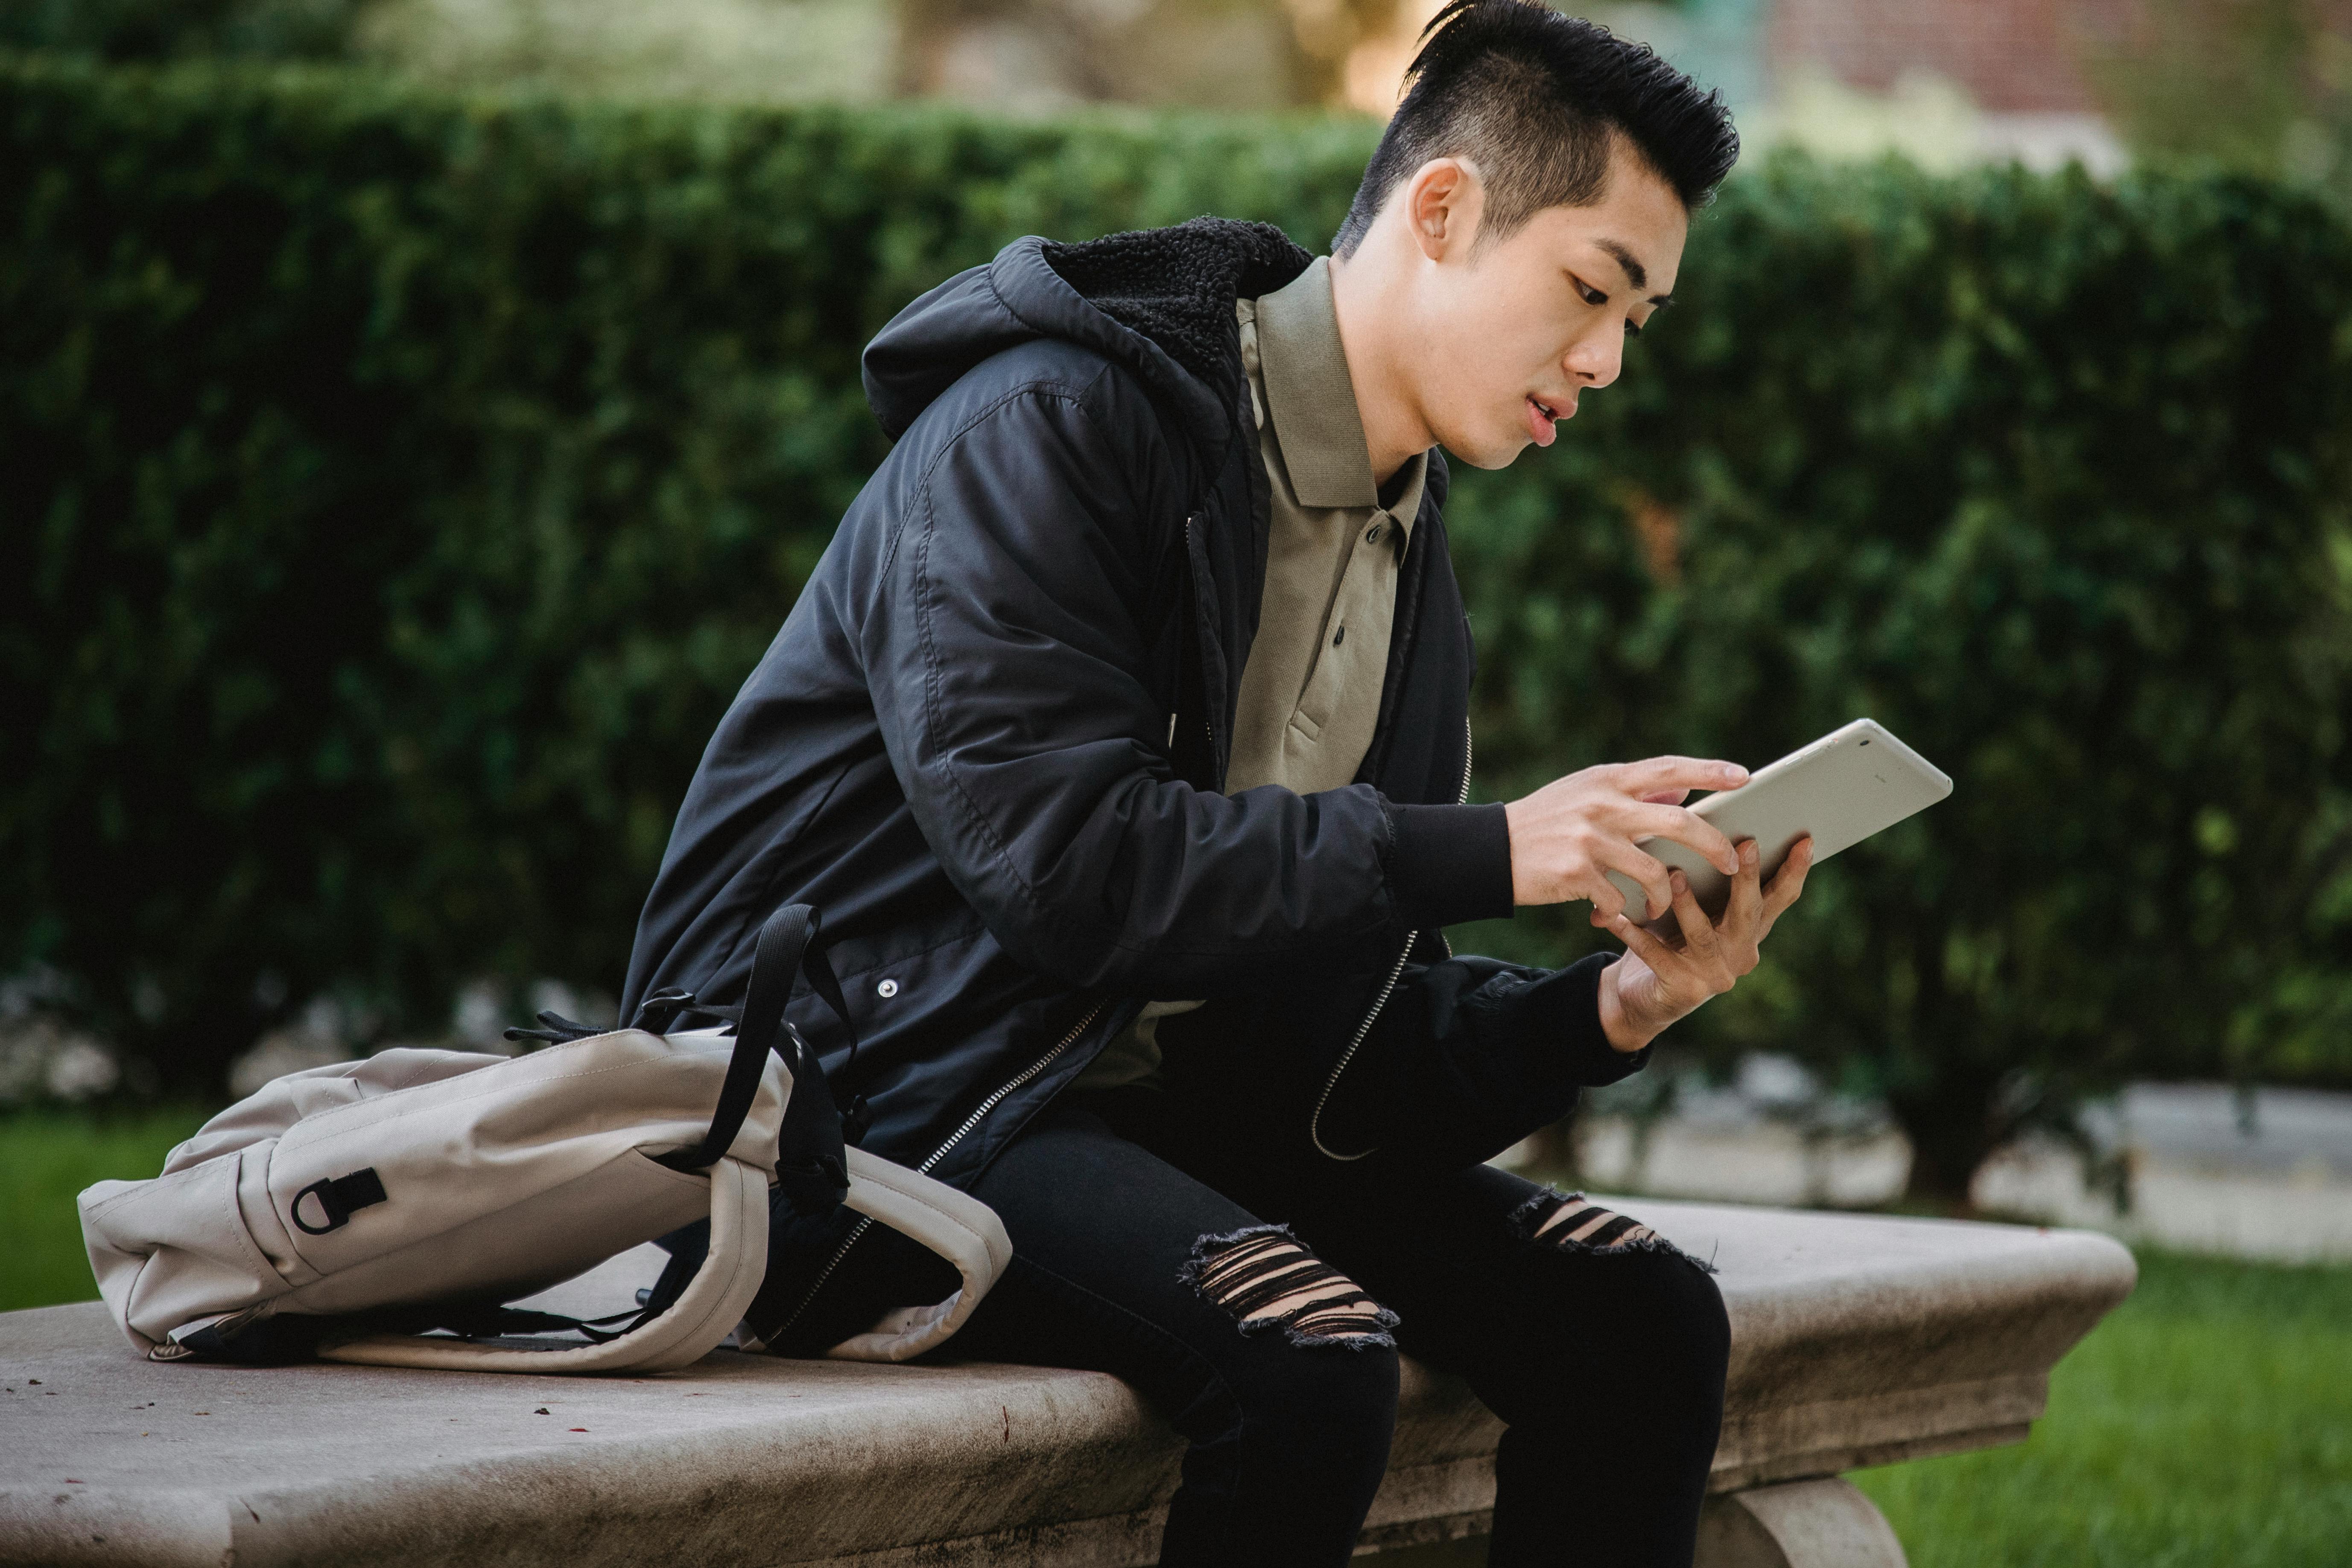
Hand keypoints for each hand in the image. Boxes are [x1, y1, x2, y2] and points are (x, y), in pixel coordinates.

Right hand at [1503, 756, 1750, 918]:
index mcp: (1608, 780)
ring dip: (1665, 896)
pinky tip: (1614, 913)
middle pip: (1678, 824)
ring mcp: (1590, 839)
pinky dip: (1624, 911)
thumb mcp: (1583, 792)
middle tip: (1731, 863)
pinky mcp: (1576, 873)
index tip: (1744, 777)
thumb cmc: (1545, 821)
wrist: (1491, 849)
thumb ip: (1629, 791)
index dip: (1709, 771)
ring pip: (1654, 872)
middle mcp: (1603, 804)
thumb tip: (1680, 790)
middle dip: (1713, 846)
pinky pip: (1620, 899)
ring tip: (1663, 906)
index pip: (1669, 769)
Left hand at [1597, 836, 1813, 1052]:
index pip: (1779, 898)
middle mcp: (1741, 954)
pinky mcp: (1683, 990)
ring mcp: (1715, 975)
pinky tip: (1617, 916)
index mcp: (1750, 930)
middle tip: (1747, 844)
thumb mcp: (1696, 908)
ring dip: (1689, 904)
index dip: (1794, 871)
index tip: (1805, 839)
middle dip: (1748, 878)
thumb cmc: (1669, 937)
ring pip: (1703, 934)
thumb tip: (1705, 825)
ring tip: (1675, 876)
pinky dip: (1636, 934)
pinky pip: (1656, 955)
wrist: (1640, 996)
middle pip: (1749, 912)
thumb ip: (1708, 879)